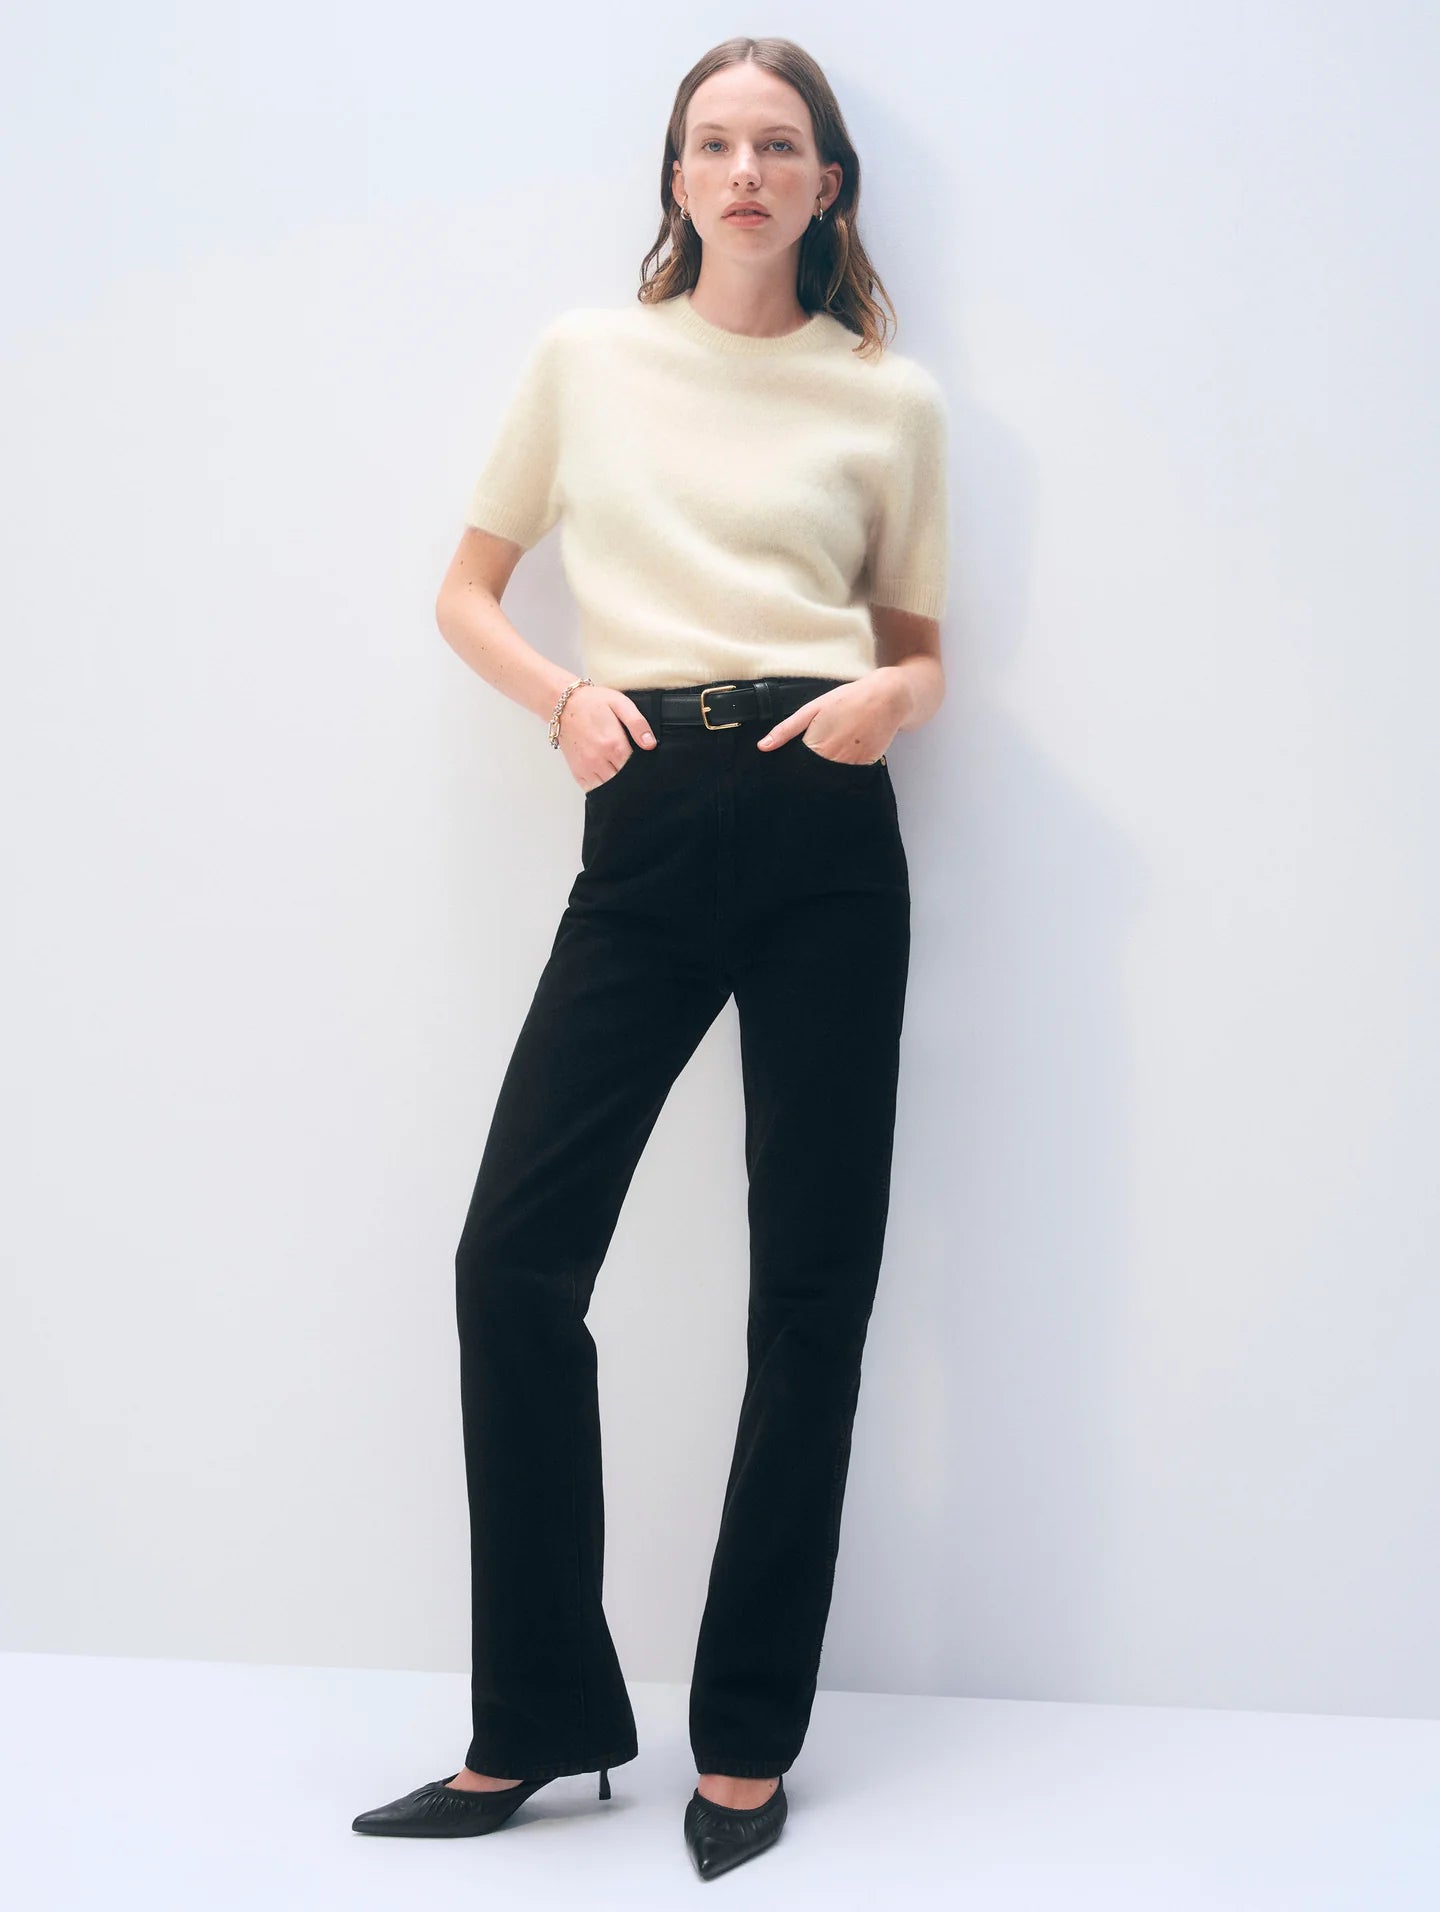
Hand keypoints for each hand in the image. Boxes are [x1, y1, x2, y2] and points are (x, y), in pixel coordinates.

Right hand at [556, 683, 655, 790]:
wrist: (563, 705)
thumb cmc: (592, 703)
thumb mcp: (620, 704)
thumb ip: (638, 724)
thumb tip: (651, 744)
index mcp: (613, 745)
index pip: (635, 768)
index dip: (643, 768)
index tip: (644, 763)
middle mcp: (598, 760)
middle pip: (623, 781)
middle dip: (630, 777)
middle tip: (632, 766)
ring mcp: (586, 768)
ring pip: (609, 788)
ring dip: (616, 783)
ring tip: (618, 769)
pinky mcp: (577, 772)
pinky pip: (593, 789)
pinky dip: (602, 786)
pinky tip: (606, 774)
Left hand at [756, 672, 904, 762]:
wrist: (887, 698)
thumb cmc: (848, 699)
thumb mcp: (812, 709)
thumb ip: (786, 730)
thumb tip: (763, 746)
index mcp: (815, 746)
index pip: (797, 770)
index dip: (793, 769)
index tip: (793, 767)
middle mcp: (832, 760)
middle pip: (813, 776)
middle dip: (810, 772)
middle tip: (817, 757)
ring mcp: (851, 765)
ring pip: (832, 780)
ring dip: (827, 773)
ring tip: (834, 752)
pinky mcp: (866, 767)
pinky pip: (850, 776)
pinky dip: (846, 770)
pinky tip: (847, 754)